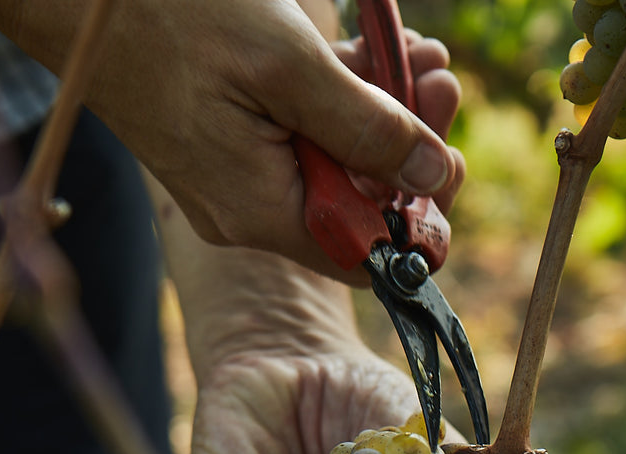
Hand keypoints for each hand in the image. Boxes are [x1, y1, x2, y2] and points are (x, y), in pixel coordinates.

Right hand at [0, 0, 466, 278]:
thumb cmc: (172, 16)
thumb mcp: (290, 68)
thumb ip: (368, 128)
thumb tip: (435, 177)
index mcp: (260, 211)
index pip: (364, 257)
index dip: (419, 222)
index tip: (453, 165)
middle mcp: (247, 209)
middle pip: (355, 205)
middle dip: (411, 147)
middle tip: (442, 83)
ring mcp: (233, 175)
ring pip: (333, 162)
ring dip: (384, 112)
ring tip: (418, 55)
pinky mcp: (224, 141)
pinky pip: (299, 136)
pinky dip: (340, 99)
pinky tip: (371, 53)